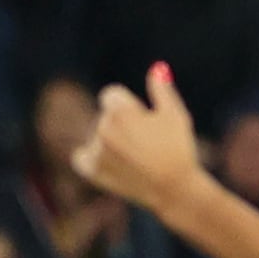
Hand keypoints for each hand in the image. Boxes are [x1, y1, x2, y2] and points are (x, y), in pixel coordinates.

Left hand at [73, 62, 202, 216]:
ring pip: (96, 136)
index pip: (110, 95)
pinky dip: (90, 157)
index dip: (127, 105)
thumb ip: (162, 89)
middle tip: (143, 141)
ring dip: (108, 140)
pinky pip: (80, 157)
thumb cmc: (178, 148)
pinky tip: (108, 160)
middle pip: (105, 116)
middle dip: (120, 123)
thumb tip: (156, 68)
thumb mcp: (174, 114)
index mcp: (120, 111)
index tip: (141, 117)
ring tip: (133, 156)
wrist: (173, 189)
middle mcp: (103, 129)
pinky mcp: (92, 172)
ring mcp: (96, 151)